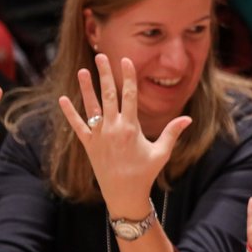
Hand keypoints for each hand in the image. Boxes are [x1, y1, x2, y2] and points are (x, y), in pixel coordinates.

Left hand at [58, 55, 189, 217]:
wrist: (124, 194)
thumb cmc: (145, 173)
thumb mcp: (162, 153)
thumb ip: (172, 133)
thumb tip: (188, 118)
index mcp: (131, 128)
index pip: (129, 96)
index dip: (127, 77)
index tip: (125, 60)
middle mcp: (113, 128)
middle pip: (108, 95)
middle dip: (105, 74)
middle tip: (101, 56)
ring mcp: (99, 136)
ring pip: (92, 107)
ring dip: (86, 88)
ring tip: (82, 71)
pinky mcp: (88, 145)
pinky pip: (77, 126)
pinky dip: (70, 113)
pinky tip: (63, 99)